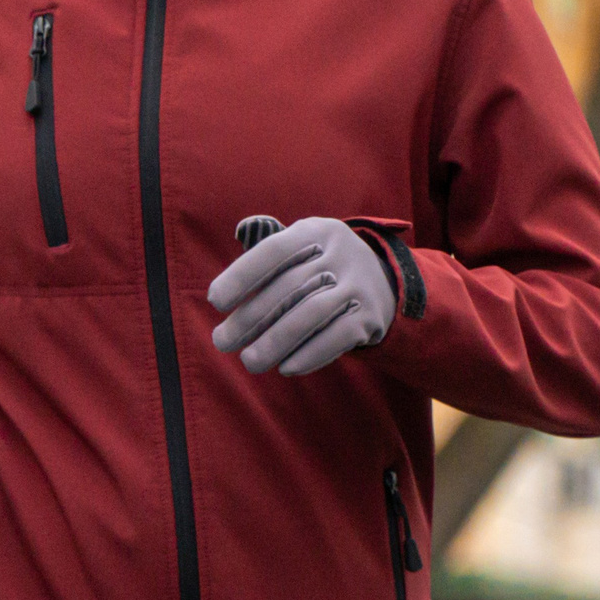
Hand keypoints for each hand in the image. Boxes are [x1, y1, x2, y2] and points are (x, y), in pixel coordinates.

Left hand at [208, 217, 394, 375]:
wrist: (384, 282)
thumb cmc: (322, 267)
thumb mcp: (302, 247)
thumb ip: (264, 260)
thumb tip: (219, 292)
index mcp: (316, 231)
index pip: (274, 250)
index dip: (241, 275)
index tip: (215, 301)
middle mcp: (341, 253)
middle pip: (288, 288)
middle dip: (250, 318)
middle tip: (222, 341)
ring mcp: (359, 285)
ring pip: (310, 315)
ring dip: (274, 342)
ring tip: (248, 361)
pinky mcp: (371, 316)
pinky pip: (337, 338)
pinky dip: (309, 355)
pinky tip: (286, 368)